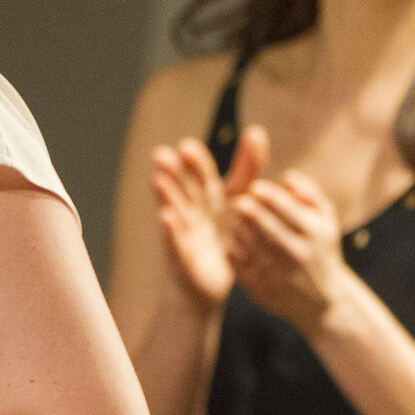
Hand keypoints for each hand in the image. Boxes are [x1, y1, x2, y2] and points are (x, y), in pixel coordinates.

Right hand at [150, 126, 266, 307]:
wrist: (209, 283)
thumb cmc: (222, 237)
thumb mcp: (238, 201)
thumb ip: (246, 169)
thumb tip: (256, 132)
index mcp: (208, 198)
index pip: (201, 175)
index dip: (194, 162)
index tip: (186, 145)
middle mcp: (192, 211)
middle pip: (183, 188)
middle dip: (173, 172)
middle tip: (163, 155)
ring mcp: (184, 233)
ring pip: (174, 209)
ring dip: (166, 195)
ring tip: (158, 180)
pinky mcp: (182, 256)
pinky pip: (175, 241)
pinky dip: (170, 230)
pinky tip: (167, 217)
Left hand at [226, 167, 354, 332]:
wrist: (323, 300)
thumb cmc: (321, 249)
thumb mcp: (326, 221)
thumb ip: (309, 194)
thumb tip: (286, 177)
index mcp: (314, 233)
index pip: (288, 210)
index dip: (269, 197)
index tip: (256, 187)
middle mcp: (297, 253)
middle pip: (265, 226)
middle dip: (250, 211)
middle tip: (239, 202)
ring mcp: (277, 272)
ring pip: (249, 244)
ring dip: (238, 228)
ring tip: (234, 218)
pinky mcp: (260, 287)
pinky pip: (239, 263)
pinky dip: (233, 249)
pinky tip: (233, 240)